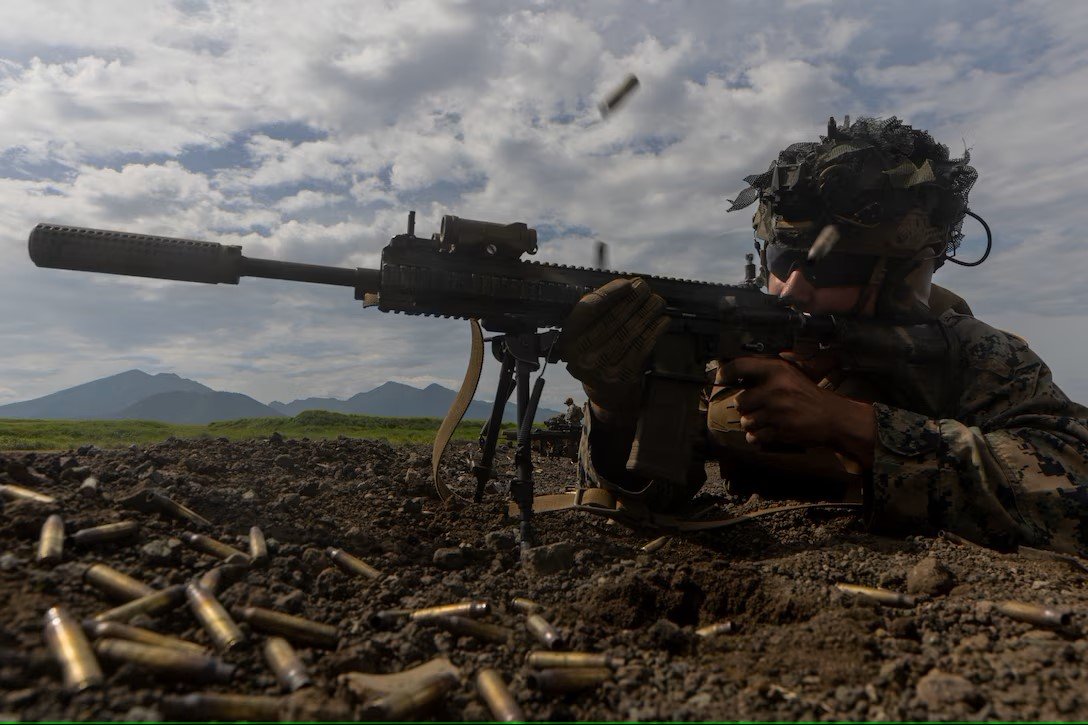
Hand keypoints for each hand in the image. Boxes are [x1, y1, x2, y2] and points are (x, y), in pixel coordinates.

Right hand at [557, 277, 668, 415]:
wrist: (603, 388)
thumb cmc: (595, 349)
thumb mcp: (585, 331)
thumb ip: (599, 309)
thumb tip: (628, 285)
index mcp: (568, 338)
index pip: (589, 309)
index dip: (610, 293)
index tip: (627, 283)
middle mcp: (582, 355)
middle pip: (613, 319)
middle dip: (632, 300)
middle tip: (645, 287)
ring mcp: (603, 367)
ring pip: (630, 332)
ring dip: (647, 312)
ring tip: (657, 301)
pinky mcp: (623, 375)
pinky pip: (643, 347)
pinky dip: (655, 331)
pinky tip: (662, 320)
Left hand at [718, 356, 875, 464]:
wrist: (832, 418)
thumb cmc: (807, 395)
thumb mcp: (790, 375)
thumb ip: (765, 373)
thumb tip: (734, 373)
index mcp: (776, 370)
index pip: (740, 366)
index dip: (726, 373)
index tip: (721, 379)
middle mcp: (774, 388)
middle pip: (740, 401)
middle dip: (746, 407)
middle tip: (758, 407)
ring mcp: (776, 411)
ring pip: (746, 421)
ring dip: (752, 423)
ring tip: (765, 420)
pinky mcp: (779, 430)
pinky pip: (754, 436)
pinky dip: (757, 437)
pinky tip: (766, 432)